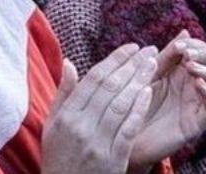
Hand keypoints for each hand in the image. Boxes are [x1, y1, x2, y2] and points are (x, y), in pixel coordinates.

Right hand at [42, 45, 155, 173]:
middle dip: (132, 65)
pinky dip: (139, 109)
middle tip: (149, 50)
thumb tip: (70, 62)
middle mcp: (80, 128)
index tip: (131, 47)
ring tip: (153, 64)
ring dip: (139, 81)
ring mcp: (97, 144)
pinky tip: (149, 92)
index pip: (94, 79)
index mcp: (65, 117)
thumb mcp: (52, 127)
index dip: (115, 60)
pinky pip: (129, 129)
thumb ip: (63, 95)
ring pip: (121, 105)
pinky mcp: (113, 159)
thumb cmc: (59, 157)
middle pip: (110, 88)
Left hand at [129, 31, 205, 168]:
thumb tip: (185, 31)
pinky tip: (198, 83)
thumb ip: (167, 55)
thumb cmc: (138, 103)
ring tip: (190, 66)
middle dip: (205, 54)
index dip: (195, 45)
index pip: (202, 51)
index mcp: (184, 71)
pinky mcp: (198, 121)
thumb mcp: (151, 74)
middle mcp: (195, 85)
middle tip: (188, 55)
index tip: (179, 46)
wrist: (127, 136)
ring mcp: (198, 102)